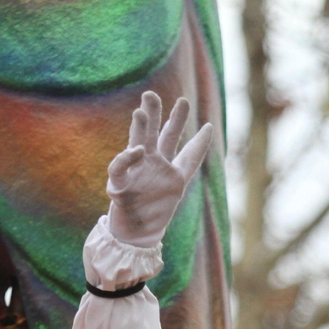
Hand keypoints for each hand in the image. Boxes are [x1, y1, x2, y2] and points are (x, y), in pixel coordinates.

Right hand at [106, 91, 213, 247]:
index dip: (178, 120)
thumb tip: (208, 127)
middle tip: (151, 94)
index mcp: (163, 162)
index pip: (171, 136)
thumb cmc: (157, 209)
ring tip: (141, 112)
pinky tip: (137, 151)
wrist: (138, 234)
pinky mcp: (119, 185)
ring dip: (138, 129)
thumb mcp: (180, 180)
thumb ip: (192, 155)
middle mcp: (149, 162)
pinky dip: (127, 159)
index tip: (184, 102)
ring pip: (136, 144)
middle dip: (153, 114)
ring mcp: (134, 171)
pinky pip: (121, 168)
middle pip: (153, 133)